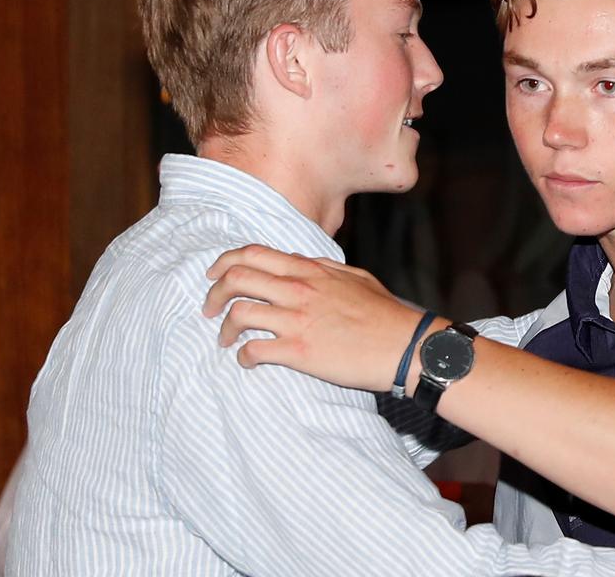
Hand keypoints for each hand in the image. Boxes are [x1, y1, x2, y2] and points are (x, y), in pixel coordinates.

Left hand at [202, 244, 434, 391]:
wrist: (405, 346)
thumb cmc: (385, 314)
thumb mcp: (355, 277)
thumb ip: (324, 269)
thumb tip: (302, 264)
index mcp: (310, 270)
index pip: (253, 254)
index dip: (225, 262)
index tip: (214, 276)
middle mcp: (298, 290)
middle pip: (236, 279)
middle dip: (214, 294)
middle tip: (209, 309)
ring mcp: (297, 320)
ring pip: (239, 313)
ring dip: (223, 328)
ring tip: (225, 339)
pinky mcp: (299, 352)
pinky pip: (254, 350)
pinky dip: (243, 356)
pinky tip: (248, 360)